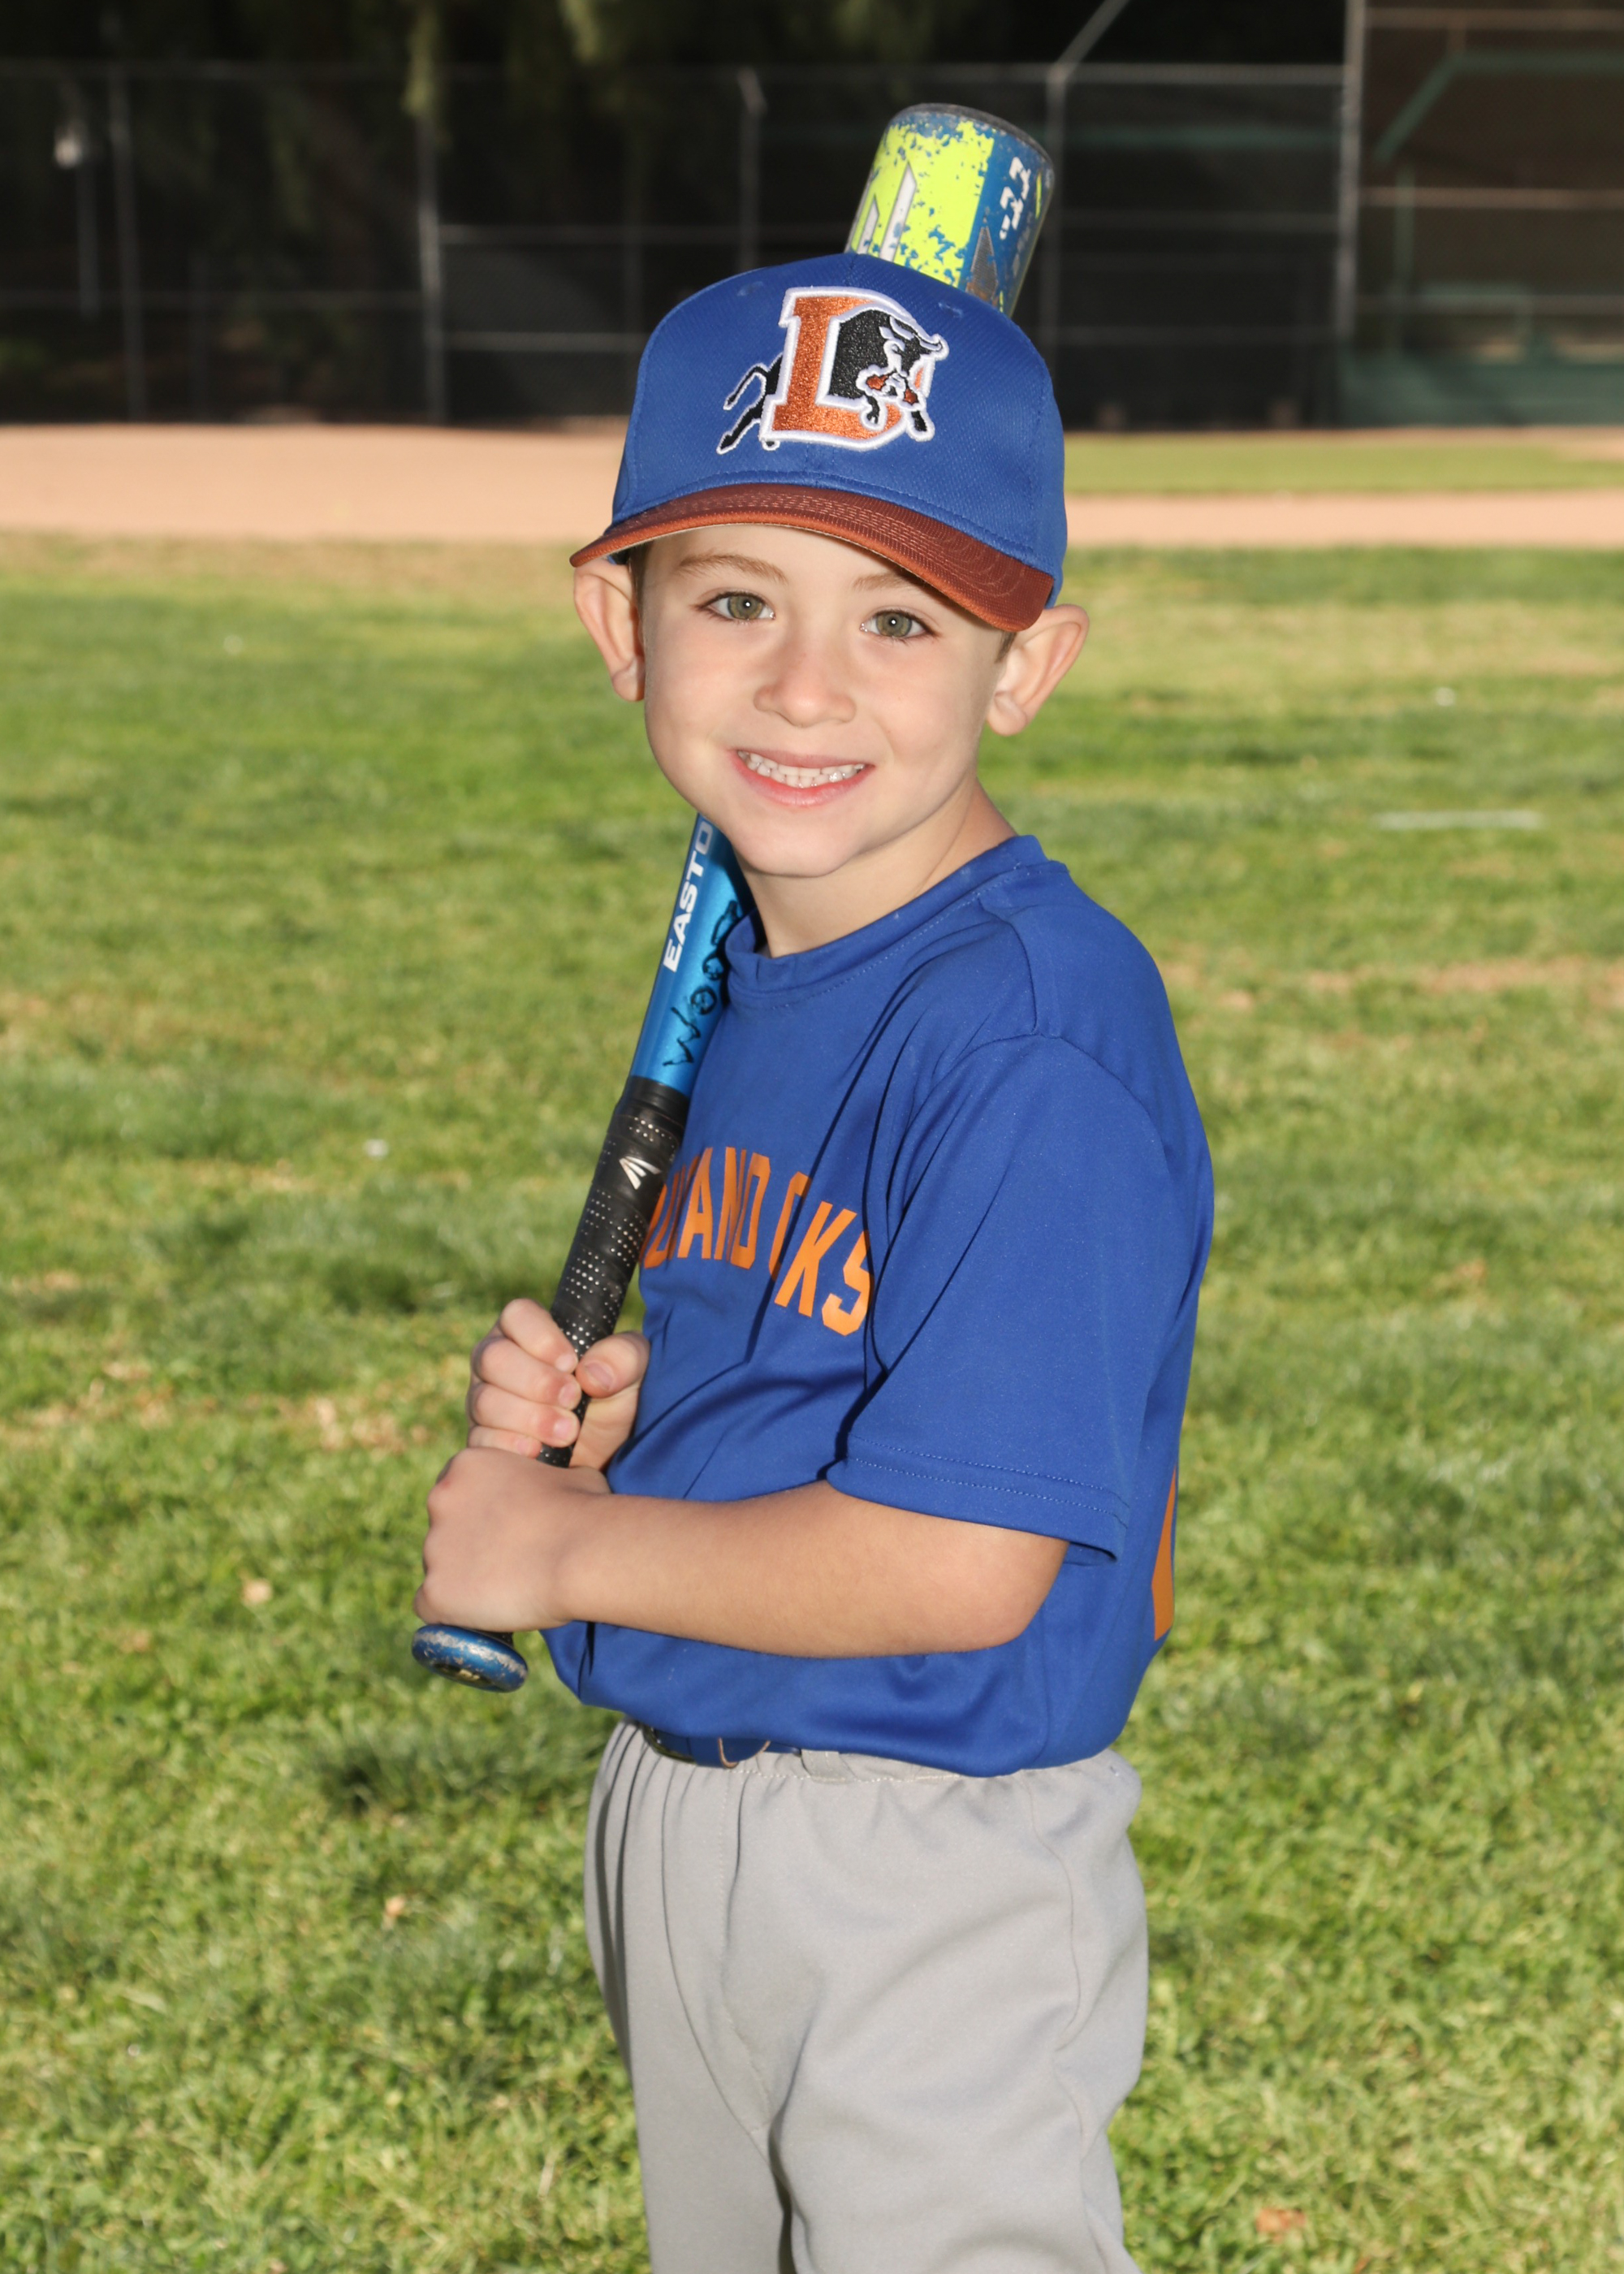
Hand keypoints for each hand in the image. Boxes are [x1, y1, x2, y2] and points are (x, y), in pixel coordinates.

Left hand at [417, 1447, 606, 1634]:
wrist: (582, 1553)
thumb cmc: (586, 1511)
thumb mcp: (570, 1475)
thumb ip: (548, 1480)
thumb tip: (561, 1490)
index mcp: (467, 1465)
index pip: (457, 1493)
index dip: (480, 1515)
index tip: (502, 1531)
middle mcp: (439, 1499)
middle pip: (444, 1530)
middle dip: (468, 1546)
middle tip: (506, 1563)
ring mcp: (433, 1547)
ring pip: (440, 1570)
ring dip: (465, 1580)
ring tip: (508, 1590)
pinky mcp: (435, 1592)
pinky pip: (432, 1609)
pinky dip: (454, 1614)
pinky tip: (485, 1615)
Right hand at [464, 1298, 648, 1471]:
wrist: (607, 1454)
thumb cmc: (616, 1399)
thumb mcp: (635, 1372)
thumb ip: (623, 1357)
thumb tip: (590, 1372)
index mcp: (530, 1331)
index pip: (517, 1315)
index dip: (541, 1337)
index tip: (571, 1363)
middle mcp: (498, 1361)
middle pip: (493, 1358)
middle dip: (536, 1381)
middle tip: (572, 1400)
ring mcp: (484, 1399)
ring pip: (485, 1400)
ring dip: (529, 1417)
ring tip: (569, 1432)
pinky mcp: (482, 1438)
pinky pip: (480, 1439)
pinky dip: (510, 1446)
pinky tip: (537, 1453)